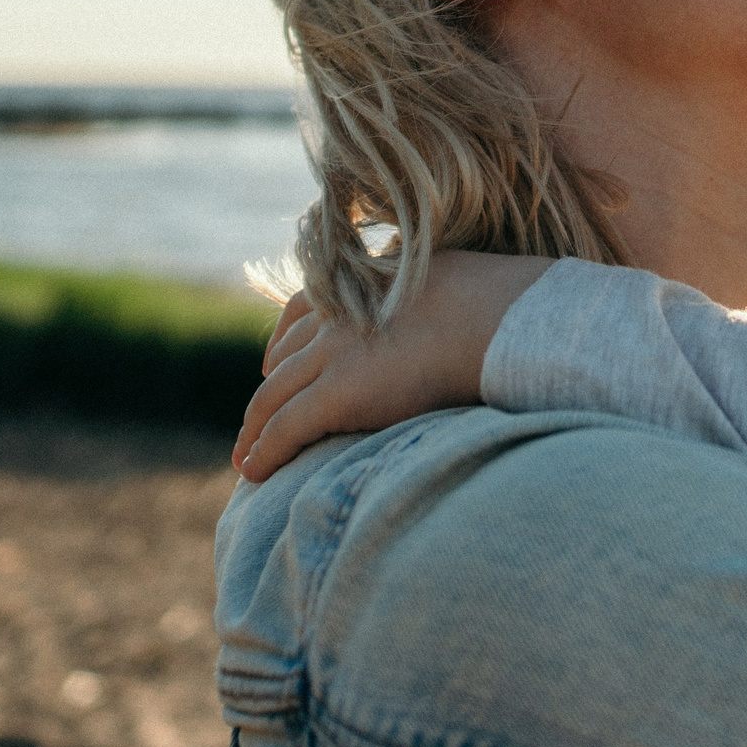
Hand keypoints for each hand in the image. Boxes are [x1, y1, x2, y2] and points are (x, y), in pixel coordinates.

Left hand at [232, 251, 553, 481]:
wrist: (498, 318)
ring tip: (248, 453)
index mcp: (362, 287)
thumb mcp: (450, 275)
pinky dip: (265, 450)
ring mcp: (334, 354)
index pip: (303, 311)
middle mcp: (338, 318)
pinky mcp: (338, 393)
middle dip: (266, 391)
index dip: (284, 342)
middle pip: (284, 358)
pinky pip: (286, 428)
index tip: (273, 363)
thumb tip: (450, 294)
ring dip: (256, 427)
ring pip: (273, 396)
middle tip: (256, 421)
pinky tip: (255, 471)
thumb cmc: (495, 302)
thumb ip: (429, 286)